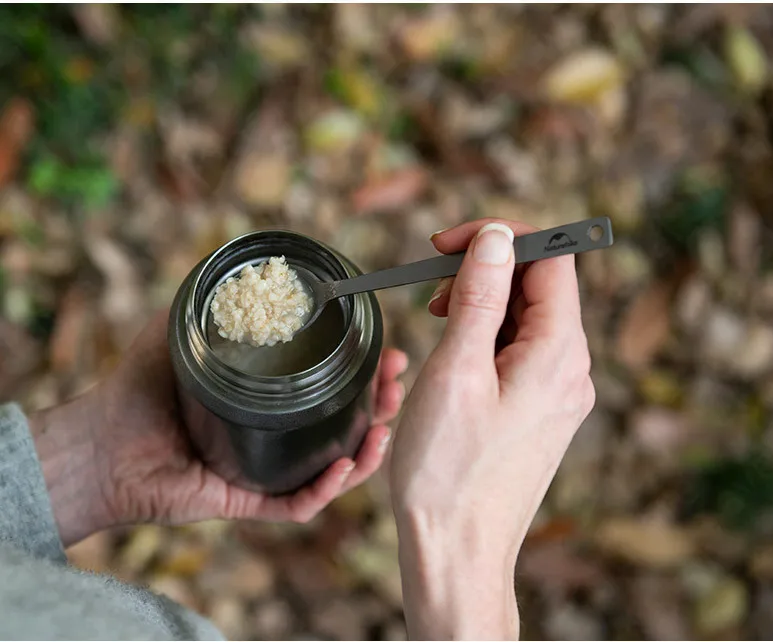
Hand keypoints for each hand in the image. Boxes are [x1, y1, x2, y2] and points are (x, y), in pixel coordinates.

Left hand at [31, 312, 406, 546]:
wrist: (97, 444)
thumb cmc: (134, 390)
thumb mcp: (177, 334)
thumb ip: (205, 304)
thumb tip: (233, 269)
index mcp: (269, 405)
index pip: (331, 391)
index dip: (366, 374)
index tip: (389, 352)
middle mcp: (274, 439)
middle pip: (343, 427)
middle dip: (379, 407)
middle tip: (396, 383)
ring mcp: (264, 472)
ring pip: (333, 469)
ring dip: (367, 449)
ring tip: (383, 424)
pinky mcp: (247, 503)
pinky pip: (298, 503)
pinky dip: (326, 487)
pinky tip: (346, 462)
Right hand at [389, 220, 594, 639]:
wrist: (456, 553)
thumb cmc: (448, 471)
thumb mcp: (457, 370)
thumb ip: (481, 297)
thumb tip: (497, 238)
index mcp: (559, 353)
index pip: (550, 259)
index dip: (500, 238)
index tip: (446, 245)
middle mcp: (570, 370)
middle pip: (539, 286)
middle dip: (486, 272)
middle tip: (432, 290)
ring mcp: (557, 393)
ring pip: (526, 319)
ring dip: (482, 305)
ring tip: (437, 324)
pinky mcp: (538, 412)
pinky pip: (520, 353)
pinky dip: (486, 338)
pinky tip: (455, 354)